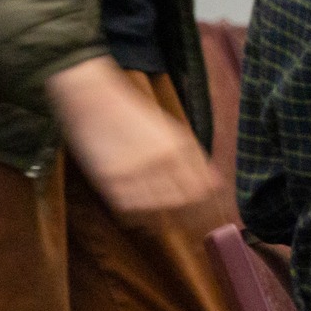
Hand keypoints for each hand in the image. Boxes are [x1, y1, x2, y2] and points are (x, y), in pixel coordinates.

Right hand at [46, 57, 221, 217]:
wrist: (93, 101)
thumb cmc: (134, 116)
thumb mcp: (170, 131)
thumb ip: (196, 158)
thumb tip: (217, 185)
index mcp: (176, 147)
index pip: (199, 189)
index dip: (202, 199)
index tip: (199, 201)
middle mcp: (157, 161)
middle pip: (179, 201)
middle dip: (181, 204)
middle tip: (171, 198)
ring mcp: (133, 173)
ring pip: (155, 208)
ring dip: (158, 206)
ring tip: (148, 189)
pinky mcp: (110, 182)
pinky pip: (130, 209)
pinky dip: (136, 207)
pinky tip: (133, 191)